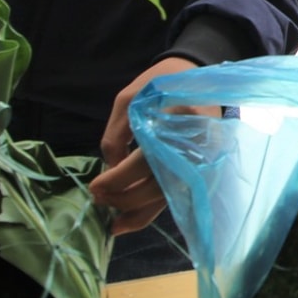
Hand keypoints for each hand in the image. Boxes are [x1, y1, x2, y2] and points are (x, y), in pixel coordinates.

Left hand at [92, 56, 212, 235]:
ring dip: (137, 213)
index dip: (116, 180)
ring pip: (167, 198)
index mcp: (177, 124)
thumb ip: (116, 137)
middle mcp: (195, 147)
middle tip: (99, 198)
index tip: (94, 186)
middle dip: (123, 199)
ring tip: (113, 223)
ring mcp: (203, 160)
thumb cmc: (160, 84)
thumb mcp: (128, 99)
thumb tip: (111, 171)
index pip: (145, 163)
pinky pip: (176, 196)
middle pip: (158, 187)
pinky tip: (130, 220)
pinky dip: (152, 211)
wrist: (198, 74)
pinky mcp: (203, 169)